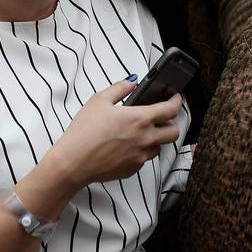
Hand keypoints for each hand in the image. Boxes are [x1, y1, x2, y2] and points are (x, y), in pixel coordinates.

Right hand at [46, 80, 181, 186]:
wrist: (74, 162)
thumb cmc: (84, 131)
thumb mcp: (99, 100)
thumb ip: (120, 88)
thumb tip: (132, 82)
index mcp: (140, 119)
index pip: (171, 110)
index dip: (177, 101)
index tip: (176, 98)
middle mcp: (146, 139)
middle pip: (174, 132)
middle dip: (171, 123)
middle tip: (161, 117)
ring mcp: (141, 156)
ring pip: (160, 146)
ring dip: (156, 138)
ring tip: (140, 132)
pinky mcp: (133, 169)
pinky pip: (145, 158)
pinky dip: (141, 150)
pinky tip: (126, 146)